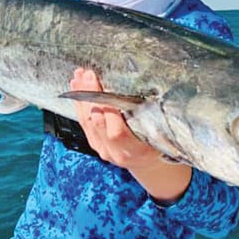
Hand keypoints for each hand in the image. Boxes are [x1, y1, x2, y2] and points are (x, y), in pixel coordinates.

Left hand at [70, 68, 191, 202]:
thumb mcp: (161, 135)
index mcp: (134, 150)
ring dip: (82, 97)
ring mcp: (102, 148)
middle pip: (97, 123)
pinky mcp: (94, 143)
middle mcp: (115, 152)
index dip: (109, 110)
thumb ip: (150, 119)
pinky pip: (84, 123)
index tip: (106, 88)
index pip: (117, 131)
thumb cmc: (156, 146)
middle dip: (91, 96)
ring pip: (87, 121)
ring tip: (79, 77)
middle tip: (89, 76)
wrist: (146, 163)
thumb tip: (148, 94)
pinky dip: (79, 104)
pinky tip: (76, 89)